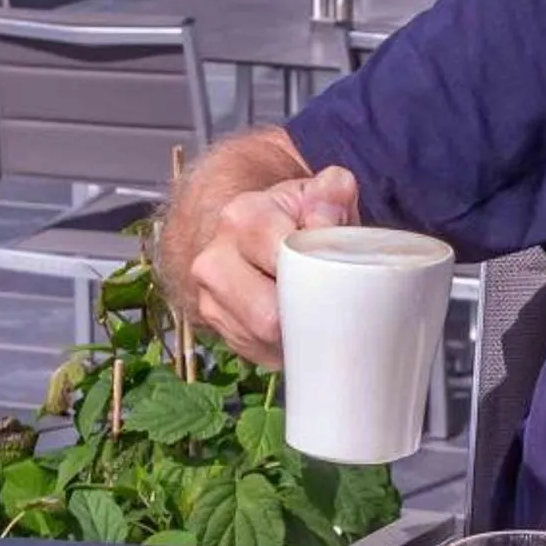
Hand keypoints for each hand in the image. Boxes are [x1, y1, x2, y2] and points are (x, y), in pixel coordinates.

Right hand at [186, 165, 359, 366]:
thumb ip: (334, 193)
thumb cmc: (300, 217)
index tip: (335, 273)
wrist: (259, 230)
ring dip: (293, 336)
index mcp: (242, 217)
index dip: (314, 274)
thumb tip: (324, 223)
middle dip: (305, 315)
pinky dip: (280, 347)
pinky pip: (255, 352)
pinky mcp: (214, 326)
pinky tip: (293, 328)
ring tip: (313, 315)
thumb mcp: (323, 194)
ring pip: (261, 339)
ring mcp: (209, 296)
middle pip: (266, 315)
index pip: (279, 258)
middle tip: (331, 306)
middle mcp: (215, 258)